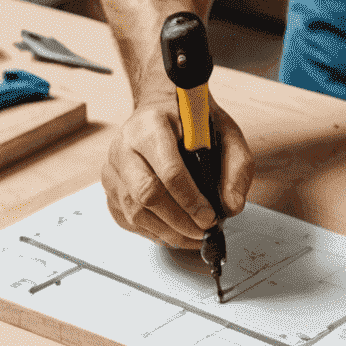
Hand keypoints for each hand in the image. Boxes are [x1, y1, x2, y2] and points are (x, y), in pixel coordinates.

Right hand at [102, 98, 252, 247]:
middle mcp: (124, 144)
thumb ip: (237, 167)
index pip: (169, 171)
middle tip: (202, 232)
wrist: (162, 108)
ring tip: (192, 237)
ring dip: (166, 232)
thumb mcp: (226, 133)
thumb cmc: (192, 122)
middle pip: (145, 194)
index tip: (209, 216)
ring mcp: (112, 166)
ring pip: (134, 211)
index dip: (191, 200)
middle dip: (178, 221)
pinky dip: (151, 232)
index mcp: (151, 124)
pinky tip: (172, 232)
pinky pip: (126, 218)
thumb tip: (231, 206)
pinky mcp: (109, 186)